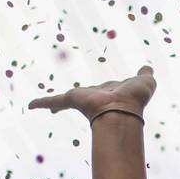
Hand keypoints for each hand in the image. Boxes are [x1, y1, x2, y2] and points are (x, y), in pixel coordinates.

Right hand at [28, 66, 156, 119]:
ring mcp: (81, 100)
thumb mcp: (145, 82)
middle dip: (72, 101)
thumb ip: (145, 74)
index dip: (102, 91)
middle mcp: (94, 97)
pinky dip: (42, 103)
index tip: (100, 92)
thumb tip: (148, 68)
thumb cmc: (135, 99)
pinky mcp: (71, 100)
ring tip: (37, 106)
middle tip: (63, 105)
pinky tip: (30, 106)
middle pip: (81, 98)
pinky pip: (53, 101)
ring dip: (50, 104)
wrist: (123, 110)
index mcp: (109, 94)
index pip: (103, 92)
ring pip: (63, 101)